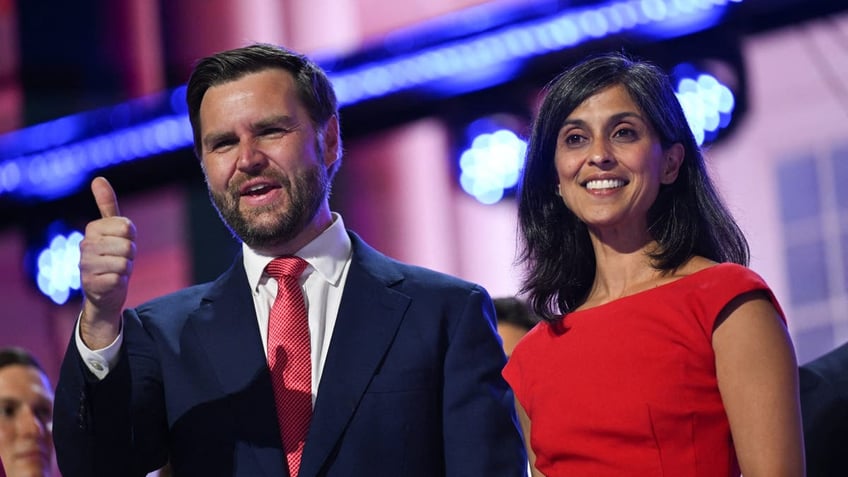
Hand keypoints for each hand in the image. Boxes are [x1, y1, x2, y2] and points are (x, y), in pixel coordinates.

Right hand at [78, 177, 135, 348]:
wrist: (103, 291)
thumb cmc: (111, 256)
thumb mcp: (112, 229)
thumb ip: (107, 204)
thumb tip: (98, 178)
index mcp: (92, 229)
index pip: (127, 227)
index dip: (131, 238)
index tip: (121, 243)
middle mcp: (85, 245)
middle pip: (128, 245)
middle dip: (129, 255)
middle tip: (119, 259)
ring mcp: (85, 265)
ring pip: (124, 262)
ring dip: (126, 269)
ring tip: (115, 270)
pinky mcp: (90, 284)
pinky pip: (120, 278)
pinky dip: (120, 282)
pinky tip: (110, 282)